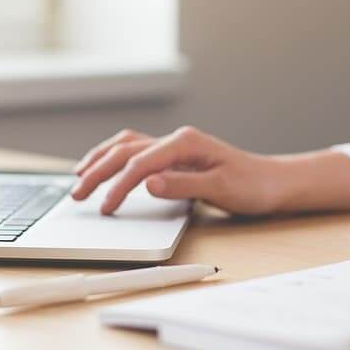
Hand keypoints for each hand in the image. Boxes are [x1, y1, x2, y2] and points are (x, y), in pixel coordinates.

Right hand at [70, 126, 280, 214]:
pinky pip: (135, 151)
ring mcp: (174, 146)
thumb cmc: (252, 186)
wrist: (273, 183)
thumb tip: (147, 183)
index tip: (105, 208)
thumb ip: (182, 186)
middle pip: (125, 151)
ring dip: (100, 159)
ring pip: (126, 146)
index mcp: (185, 143)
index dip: (118, 186)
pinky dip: (114, 158)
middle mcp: (176, 140)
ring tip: (78, 176)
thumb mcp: (221, 189)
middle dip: (97, 171)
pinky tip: (104, 167)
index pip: (140, 164)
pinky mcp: (174, 157)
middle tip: (77, 194)